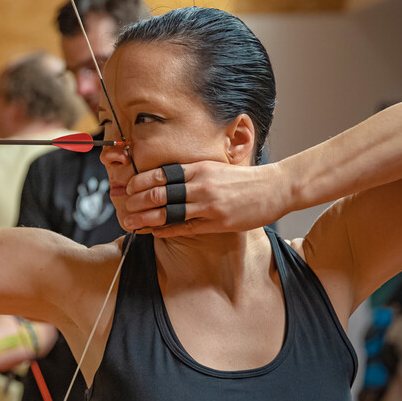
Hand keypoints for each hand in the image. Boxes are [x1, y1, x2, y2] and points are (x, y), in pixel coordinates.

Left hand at [124, 160, 285, 236]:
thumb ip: (192, 173)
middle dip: (137, 201)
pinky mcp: (217, 223)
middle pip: (159, 193)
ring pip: (168, 212)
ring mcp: (209, 205)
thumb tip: (166, 179)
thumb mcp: (215, 168)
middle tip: (125, 207)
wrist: (276, 187)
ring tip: (131, 223)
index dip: (140, 182)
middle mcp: (201, 185)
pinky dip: (167, 230)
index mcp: (199, 168)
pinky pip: (185, 228)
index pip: (161, 174)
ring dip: (146, 219)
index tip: (129, 188)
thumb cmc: (244, 179)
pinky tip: (154, 232)